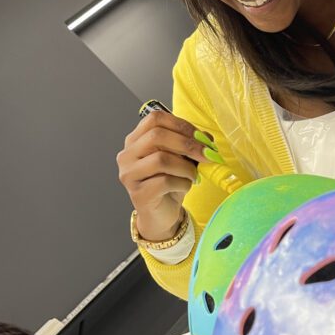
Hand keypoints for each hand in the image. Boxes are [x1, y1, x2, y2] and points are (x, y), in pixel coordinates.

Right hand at [117, 110, 214, 240]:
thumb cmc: (169, 184)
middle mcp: (127, 155)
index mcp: (136, 140)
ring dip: (186, 167)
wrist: (161, 215)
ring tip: (193, 176)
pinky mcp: (138, 193)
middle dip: (188, 144)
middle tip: (207, 154)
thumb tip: (207, 138)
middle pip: (157, 136)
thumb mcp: (182, 159)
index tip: (200, 137)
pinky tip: (184, 187)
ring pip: (161, 159)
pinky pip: (165, 181)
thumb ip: (191, 144)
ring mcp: (129, 174)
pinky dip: (182, 183)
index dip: (181, 124)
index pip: (155, 119)